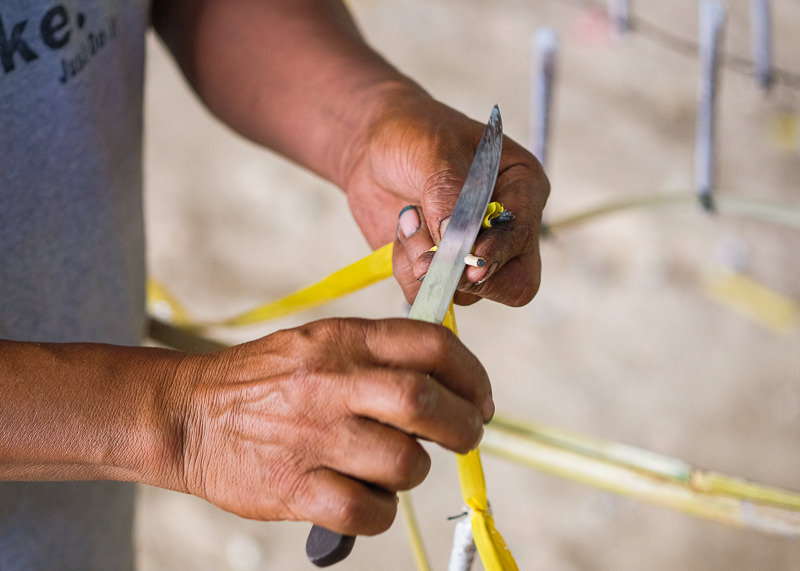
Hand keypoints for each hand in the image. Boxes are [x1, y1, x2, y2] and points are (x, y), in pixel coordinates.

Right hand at [168, 318, 492, 535]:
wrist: (188, 414)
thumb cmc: (263, 381)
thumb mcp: (318, 342)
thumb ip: (377, 355)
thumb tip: (446, 384)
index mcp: (342, 340)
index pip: (431, 344)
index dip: (471, 374)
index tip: (479, 398)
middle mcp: (331, 383)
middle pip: (425, 402)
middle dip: (463, 427)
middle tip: (464, 437)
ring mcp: (312, 436)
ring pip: (405, 464)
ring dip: (413, 472)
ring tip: (392, 468)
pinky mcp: (292, 487)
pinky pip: (366, 512)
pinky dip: (378, 512)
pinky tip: (364, 498)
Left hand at [343, 90, 549, 306]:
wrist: (371, 147)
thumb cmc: (413, 134)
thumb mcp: (433, 151)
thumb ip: (448, 194)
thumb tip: (457, 242)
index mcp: (523, 189)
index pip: (524, 236)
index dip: (499, 252)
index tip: (470, 259)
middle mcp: (506, 229)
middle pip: (512, 284)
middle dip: (467, 276)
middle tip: (429, 259)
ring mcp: (473, 254)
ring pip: (464, 292)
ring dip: (427, 261)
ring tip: (408, 218)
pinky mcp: (440, 270)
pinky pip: (428, 293)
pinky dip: (406, 269)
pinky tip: (400, 232)